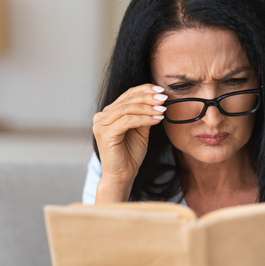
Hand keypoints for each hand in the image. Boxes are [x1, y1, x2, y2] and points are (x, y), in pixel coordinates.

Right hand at [92, 84, 167, 201]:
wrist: (122, 175)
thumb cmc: (130, 155)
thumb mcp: (140, 130)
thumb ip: (144, 115)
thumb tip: (158, 100)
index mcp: (109, 113)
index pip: (127, 95)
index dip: (144, 90)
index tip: (160, 90)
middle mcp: (102, 117)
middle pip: (127, 100)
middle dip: (147, 97)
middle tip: (163, 98)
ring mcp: (101, 124)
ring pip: (127, 109)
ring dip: (147, 108)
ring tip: (162, 109)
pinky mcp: (105, 133)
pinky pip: (127, 121)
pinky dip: (144, 119)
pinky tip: (157, 119)